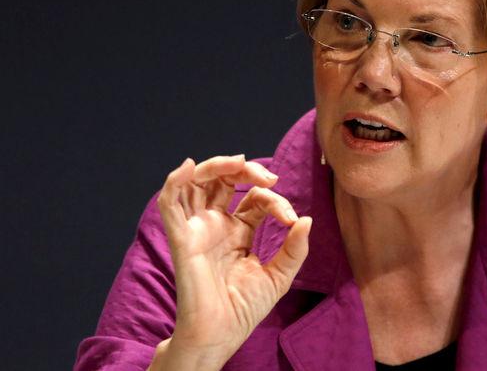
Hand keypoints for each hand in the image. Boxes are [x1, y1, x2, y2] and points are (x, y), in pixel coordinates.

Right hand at [153, 155, 311, 369]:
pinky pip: (169, 205)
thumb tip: (307, 220)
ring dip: (214, 166)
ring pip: (197, 184)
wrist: (221, 334)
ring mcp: (197, 229)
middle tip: (268, 177)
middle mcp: (216, 225)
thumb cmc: (244, 309)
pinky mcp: (182, 238)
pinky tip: (187, 167)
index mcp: (238, 231)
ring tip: (237, 162)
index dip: (274, 200)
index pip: (254, 199)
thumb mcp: (279, 276)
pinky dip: (174, 182)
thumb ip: (294, 249)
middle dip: (244, 170)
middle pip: (223, 181)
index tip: (290, 218)